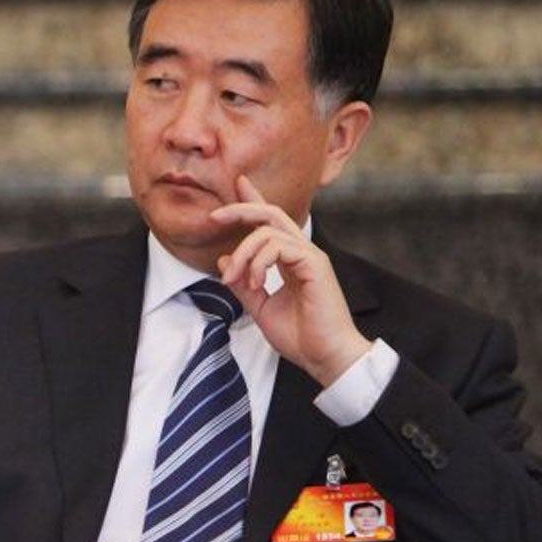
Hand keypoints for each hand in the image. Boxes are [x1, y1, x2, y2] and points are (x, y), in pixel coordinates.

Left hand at [210, 175, 371, 386]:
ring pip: (268, 231)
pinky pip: (279, 246)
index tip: (238, 183)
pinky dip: (259, 262)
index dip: (254, 202)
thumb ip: (242, 284)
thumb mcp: (260, 309)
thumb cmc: (301, 338)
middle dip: (242, 208)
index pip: (271, 223)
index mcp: (291, 260)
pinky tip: (256, 283)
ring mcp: (310, 256)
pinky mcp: (314, 264)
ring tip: (233, 279)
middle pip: (271, 214)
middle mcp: (302, 252)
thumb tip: (223, 259)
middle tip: (216, 216)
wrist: (326, 357)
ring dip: (242, 253)